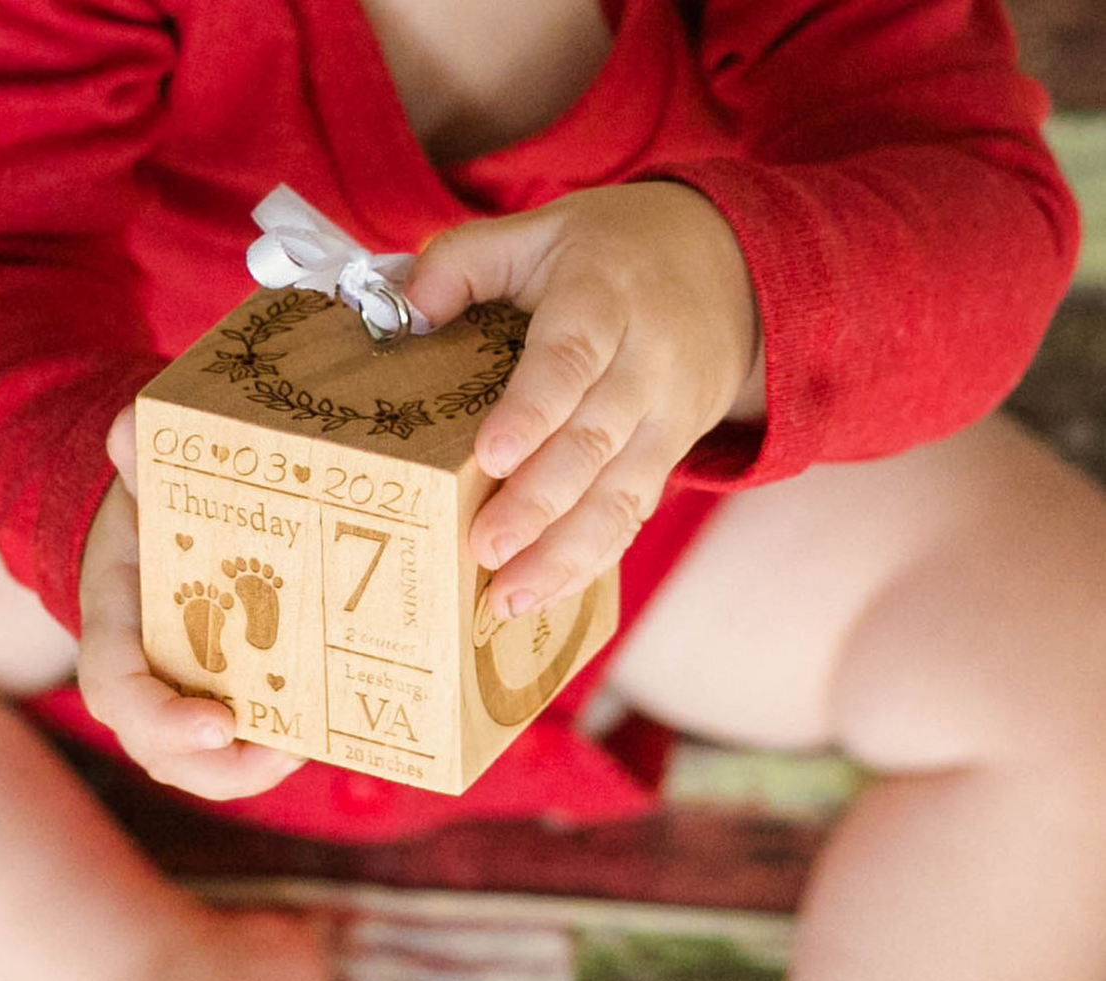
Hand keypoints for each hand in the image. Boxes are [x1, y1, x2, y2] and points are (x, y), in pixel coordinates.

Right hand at [75, 405, 304, 799]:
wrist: (156, 518)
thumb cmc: (151, 500)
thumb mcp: (143, 471)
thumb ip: (136, 450)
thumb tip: (131, 428)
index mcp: (113, 620)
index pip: (114, 685)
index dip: (158, 717)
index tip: (215, 725)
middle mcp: (140, 672)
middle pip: (159, 747)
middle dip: (218, 768)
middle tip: (283, 754)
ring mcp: (176, 693)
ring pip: (199, 760)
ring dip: (252, 768)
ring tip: (311, 749)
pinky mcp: (219, 698)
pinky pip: (236, 743)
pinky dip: (272, 748)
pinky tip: (325, 733)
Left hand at [405, 182, 763, 618]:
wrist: (729, 264)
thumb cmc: (613, 252)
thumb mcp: (540, 231)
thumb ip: (463, 263)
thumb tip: (402, 313)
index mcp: (603, 297)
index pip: (569, 359)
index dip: (533, 410)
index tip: (493, 456)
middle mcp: (645, 362)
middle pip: (595, 440)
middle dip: (541, 503)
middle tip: (485, 549)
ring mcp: (667, 414)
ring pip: (622, 492)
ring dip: (566, 553)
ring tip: (510, 598)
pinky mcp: (674, 451)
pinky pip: (636, 511)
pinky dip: (594, 557)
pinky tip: (549, 593)